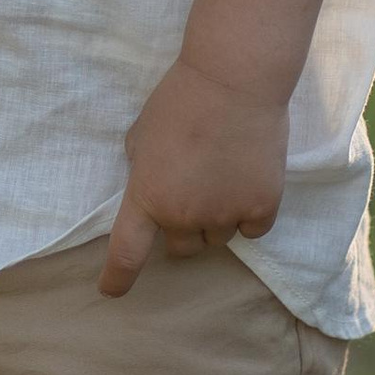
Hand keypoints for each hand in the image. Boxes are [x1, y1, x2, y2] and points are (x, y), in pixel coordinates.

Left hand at [100, 54, 288, 298]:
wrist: (234, 82)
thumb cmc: (180, 99)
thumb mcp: (142, 135)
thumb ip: (143, 169)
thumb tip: (152, 185)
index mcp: (147, 197)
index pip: (127, 253)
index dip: (118, 278)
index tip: (111, 292)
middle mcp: (184, 216)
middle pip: (182, 249)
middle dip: (184, 230)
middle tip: (194, 194)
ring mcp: (225, 215)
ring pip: (219, 239)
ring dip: (218, 220)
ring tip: (224, 177)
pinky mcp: (262, 208)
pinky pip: (253, 229)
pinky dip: (250, 213)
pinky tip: (249, 180)